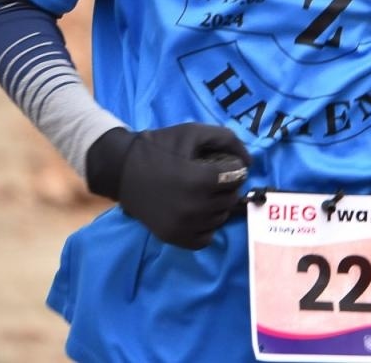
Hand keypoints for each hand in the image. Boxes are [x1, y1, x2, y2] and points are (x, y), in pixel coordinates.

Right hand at [88, 123, 249, 249]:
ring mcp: (183, 226)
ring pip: (220, 218)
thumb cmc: (160, 148)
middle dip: (227, 186)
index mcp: (199, 180)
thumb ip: (227, 140)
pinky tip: (197, 211)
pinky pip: (206, 238)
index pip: (237, 177)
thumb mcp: (193, 132)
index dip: (233, 167)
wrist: (122, 170)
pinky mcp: (173, 238)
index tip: (223, 164)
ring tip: (203, 193)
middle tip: (213, 178)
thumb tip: (248, 161)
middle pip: (230, 198)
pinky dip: (206, 225)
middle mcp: (193, 207)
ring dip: (218, 204)